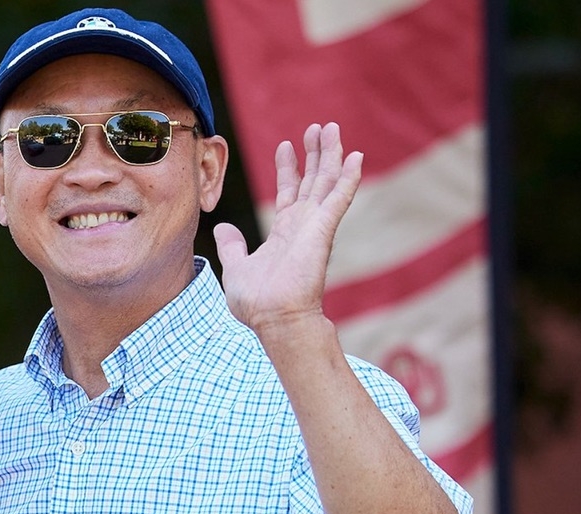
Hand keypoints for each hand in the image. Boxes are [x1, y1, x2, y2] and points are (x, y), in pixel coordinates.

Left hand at [212, 122, 362, 337]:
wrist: (273, 319)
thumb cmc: (257, 302)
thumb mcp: (236, 267)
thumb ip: (233, 247)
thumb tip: (225, 228)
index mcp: (284, 232)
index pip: (288, 191)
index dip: (288, 167)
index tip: (287, 145)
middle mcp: (302, 225)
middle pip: (313, 180)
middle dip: (315, 152)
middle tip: (319, 127)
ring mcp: (314, 226)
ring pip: (327, 181)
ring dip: (331, 155)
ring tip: (332, 128)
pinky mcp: (323, 230)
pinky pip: (339, 198)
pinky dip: (348, 177)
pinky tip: (355, 157)